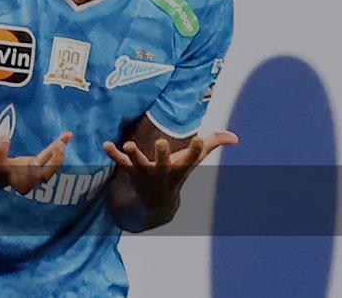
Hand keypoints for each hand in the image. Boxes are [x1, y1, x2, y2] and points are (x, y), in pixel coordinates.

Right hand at [0, 102, 71, 193]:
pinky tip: (67, 136)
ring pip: (42, 176)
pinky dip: (59, 152)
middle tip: (46, 151)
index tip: (5, 135)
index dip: (1, 150)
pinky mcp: (33, 169)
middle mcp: (10, 175)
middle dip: (39, 168)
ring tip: (62, 143)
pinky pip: (49, 164)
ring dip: (54, 162)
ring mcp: (23, 175)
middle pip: (27, 181)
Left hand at [102, 131, 237, 213]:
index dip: (195, 149)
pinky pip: (119, 162)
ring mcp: (144, 172)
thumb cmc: (176, 174)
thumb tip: (235, 137)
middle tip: (162, 142)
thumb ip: (212, 145)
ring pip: (138, 164)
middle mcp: (162, 171)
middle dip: (161, 154)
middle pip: (162, 163)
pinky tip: (105, 144)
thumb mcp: (193, 161)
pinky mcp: (130, 171)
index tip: (199, 139)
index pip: (190, 158)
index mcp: (179, 168)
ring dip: (134, 155)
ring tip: (129, 144)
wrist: (156, 204)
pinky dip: (112, 154)